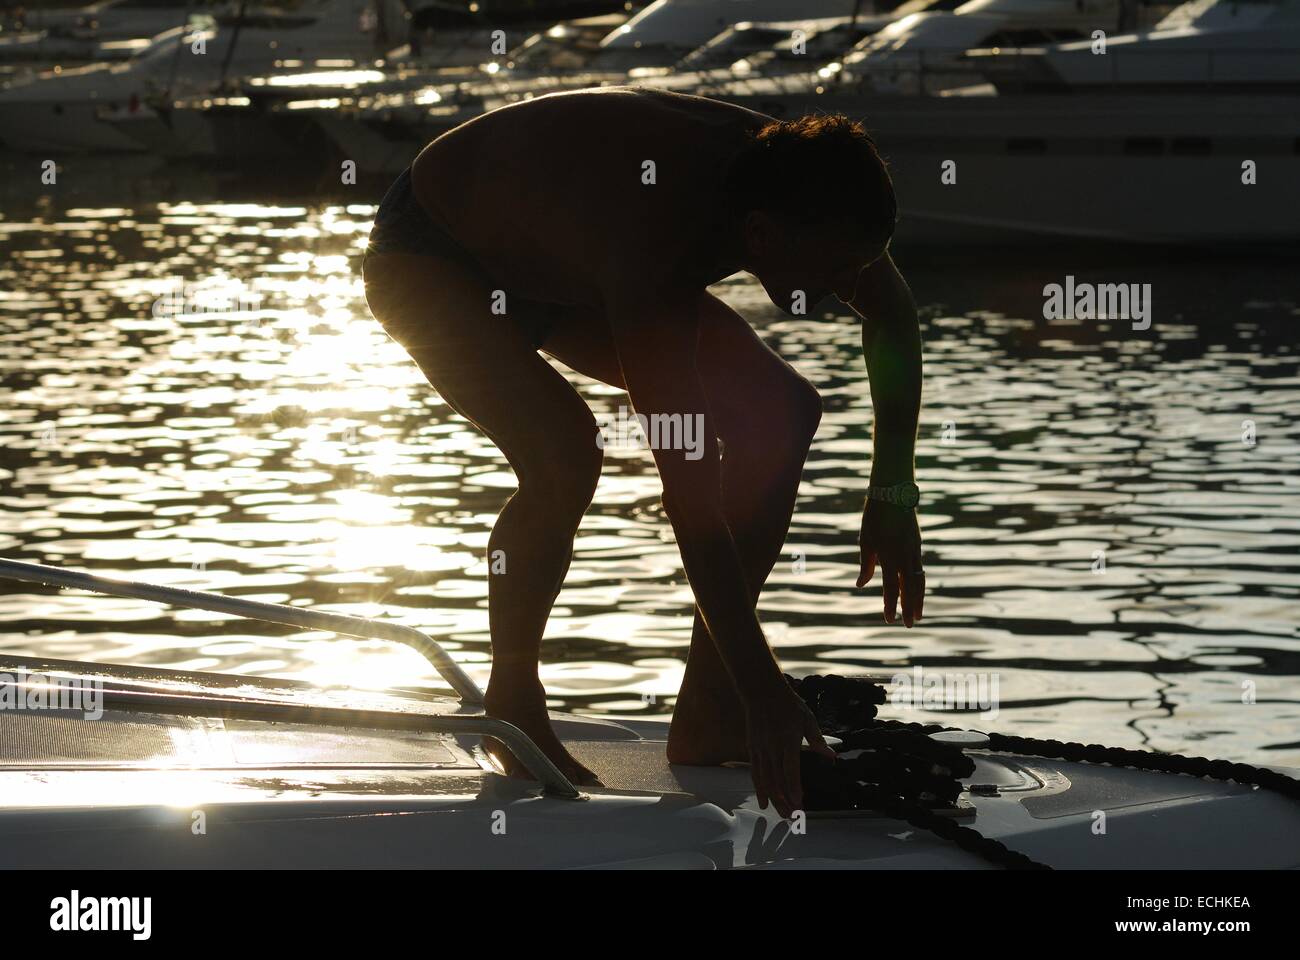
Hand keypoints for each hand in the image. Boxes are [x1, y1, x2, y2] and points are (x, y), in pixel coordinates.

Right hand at [744, 683, 835, 817]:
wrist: (762, 693)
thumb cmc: (787, 704)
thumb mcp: (807, 719)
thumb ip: (817, 740)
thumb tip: (832, 755)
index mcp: (788, 740)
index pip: (790, 769)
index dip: (794, 787)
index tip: (799, 803)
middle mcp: (773, 747)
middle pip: (778, 779)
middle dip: (785, 800)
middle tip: (793, 816)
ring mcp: (761, 749)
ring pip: (766, 780)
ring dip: (774, 799)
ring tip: (782, 814)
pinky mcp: (753, 750)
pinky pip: (756, 773)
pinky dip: (759, 789)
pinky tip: (764, 802)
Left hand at [857, 498, 923, 626]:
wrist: (893, 493)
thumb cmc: (874, 517)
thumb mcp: (865, 540)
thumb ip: (866, 564)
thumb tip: (861, 584)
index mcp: (889, 555)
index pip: (890, 587)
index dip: (890, 604)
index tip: (889, 620)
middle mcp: (904, 555)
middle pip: (909, 588)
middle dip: (909, 608)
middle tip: (909, 625)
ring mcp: (914, 550)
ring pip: (919, 580)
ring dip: (919, 599)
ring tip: (918, 615)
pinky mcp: (917, 544)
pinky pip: (920, 568)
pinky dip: (919, 584)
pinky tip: (917, 593)